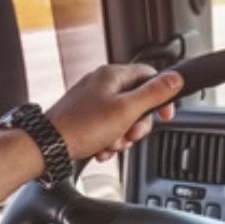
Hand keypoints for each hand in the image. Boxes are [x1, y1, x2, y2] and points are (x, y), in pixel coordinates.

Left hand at [42, 63, 181, 162]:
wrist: (47, 145)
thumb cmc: (82, 127)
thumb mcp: (127, 110)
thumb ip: (154, 93)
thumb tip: (176, 78)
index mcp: (113, 76)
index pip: (150, 75)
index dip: (162, 97)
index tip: (164, 115)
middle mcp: (101, 83)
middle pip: (137, 100)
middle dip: (138, 123)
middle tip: (132, 134)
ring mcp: (91, 100)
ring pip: (123, 117)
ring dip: (123, 135)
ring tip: (113, 143)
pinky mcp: (84, 116)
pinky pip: (107, 126)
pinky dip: (109, 139)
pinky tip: (103, 148)